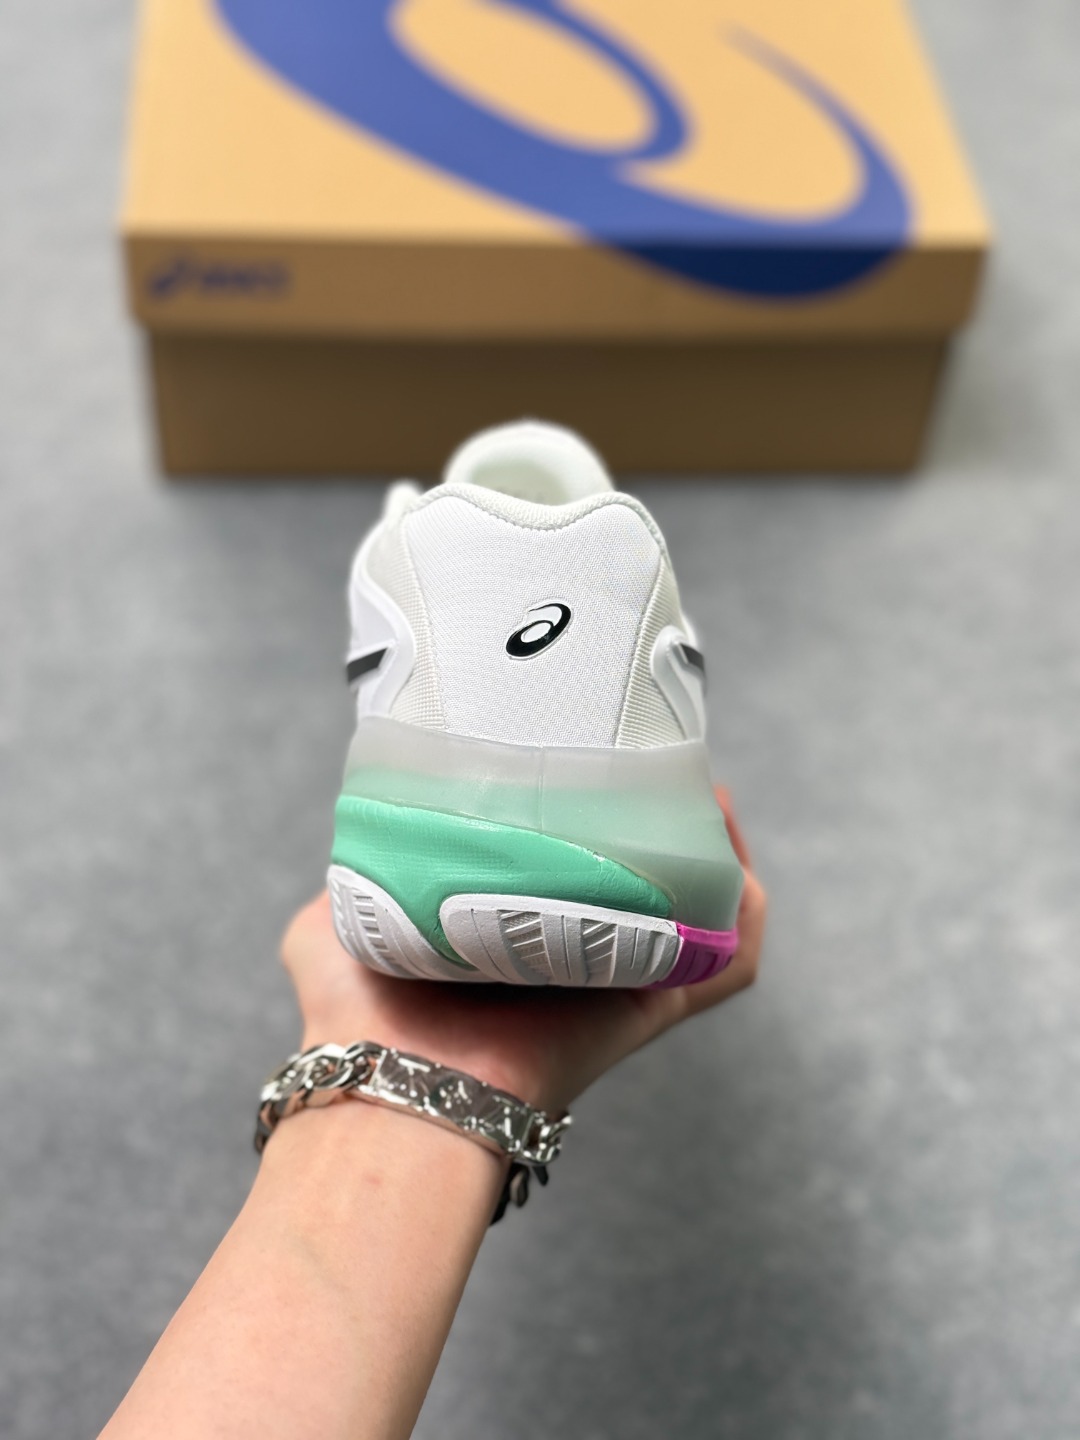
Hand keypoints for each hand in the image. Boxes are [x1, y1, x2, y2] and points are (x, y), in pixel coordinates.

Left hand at [282, 789, 765, 1112]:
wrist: (390, 1080)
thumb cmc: (357, 1016)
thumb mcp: (333, 925)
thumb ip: (348, 878)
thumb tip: (356, 837)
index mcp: (515, 930)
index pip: (575, 867)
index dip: (598, 817)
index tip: (600, 756)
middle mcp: (575, 954)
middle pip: (648, 883)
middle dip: (663, 821)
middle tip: (660, 761)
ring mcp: (620, 982)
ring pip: (703, 913)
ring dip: (716, 853)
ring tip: (702, 795)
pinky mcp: (654, 1005)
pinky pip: (731, 959)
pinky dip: (743, 906)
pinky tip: (727, 844)